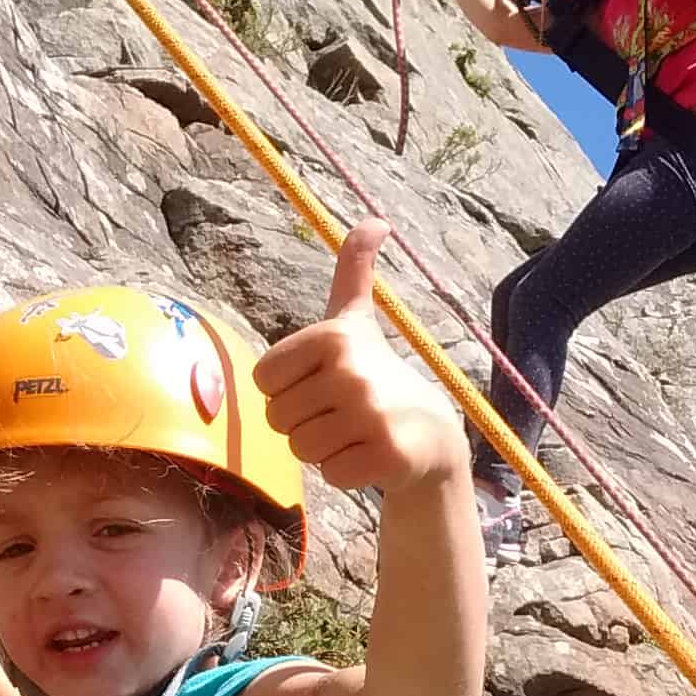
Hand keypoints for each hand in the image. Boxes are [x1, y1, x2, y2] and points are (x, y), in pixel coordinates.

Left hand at [253, 219, 464, 496]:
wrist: (431, 433)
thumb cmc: (378, 375)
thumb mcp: (358, 320)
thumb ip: (354, 271)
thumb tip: (375, 221)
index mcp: (332, 336)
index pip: (264, 382)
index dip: (287, 391)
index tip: (321, 385)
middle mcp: (350, 371)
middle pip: (278, 420)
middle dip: (303, 424)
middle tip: (341, 414)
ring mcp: (369, 414)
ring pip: (301, 450)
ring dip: (323, 450)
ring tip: (354, 433)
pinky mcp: (385, 454)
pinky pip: (331, 474)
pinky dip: (346, 473)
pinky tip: (370, 455)